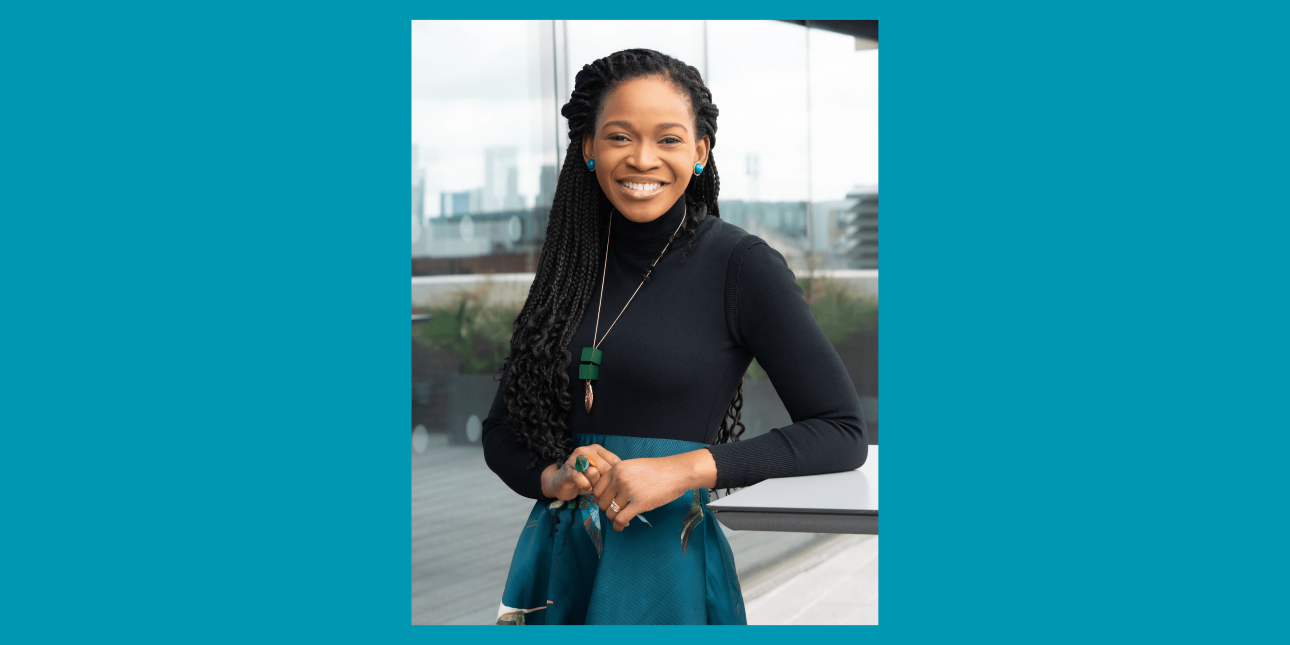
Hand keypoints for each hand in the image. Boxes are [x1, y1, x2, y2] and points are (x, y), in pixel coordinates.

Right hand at [540, 444, 621, 500]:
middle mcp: (586, 451)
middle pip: (605, 467)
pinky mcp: (568, 470)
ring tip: (593, 487)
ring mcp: (575, 459)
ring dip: (594, 484)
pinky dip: (585, 486)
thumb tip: (630, 477)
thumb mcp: (600, 472)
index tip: (615, 484)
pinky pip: (582, 480)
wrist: (561, 482)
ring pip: (593, 473)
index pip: (614, 461)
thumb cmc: (585, 478)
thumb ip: (612, 471)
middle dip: (606, 482)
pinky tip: (585, 487)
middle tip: (603, 489)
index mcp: (596, 449)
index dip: (617, 476)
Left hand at [593, 449, 716, 530]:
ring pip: (610, 512)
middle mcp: (620, 479)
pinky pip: (620, 519)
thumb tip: (609, 492)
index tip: (607, 503)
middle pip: (601, 502)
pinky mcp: (639, 504)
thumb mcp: (633, 466)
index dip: (600, 499)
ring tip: (621, 519)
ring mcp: (629, 491)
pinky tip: (623, 526)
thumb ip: (620, 476)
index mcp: (617, 469)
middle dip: (606, 510)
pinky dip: (618, 526)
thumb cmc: (658, 470)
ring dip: (613, 519)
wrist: (677, 472)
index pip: (596, 488)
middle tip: (615, 512)